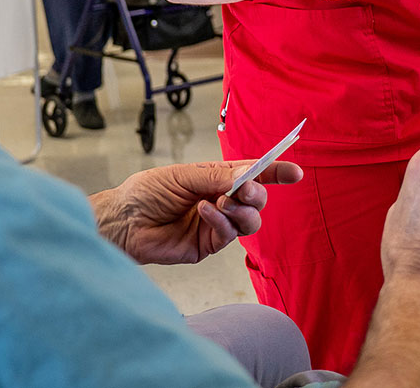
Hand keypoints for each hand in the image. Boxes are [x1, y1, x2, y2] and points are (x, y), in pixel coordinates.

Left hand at [91, 159, 301, 264]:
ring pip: (250, 221)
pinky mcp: (208, 246)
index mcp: (218, 178)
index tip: (295, 173)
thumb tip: (249, 175)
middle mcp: (222, 200)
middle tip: (244, 189)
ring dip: (241, 210)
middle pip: (258, 199)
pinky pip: (229, 235)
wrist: (124, 220)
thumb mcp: (185, 175)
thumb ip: (218, 177)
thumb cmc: (148, 191)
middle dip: (257, 193)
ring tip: (221, 201)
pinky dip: (221, 220)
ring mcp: (217, 225)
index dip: (276, 172)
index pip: (254, 174)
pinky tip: (204, 211)